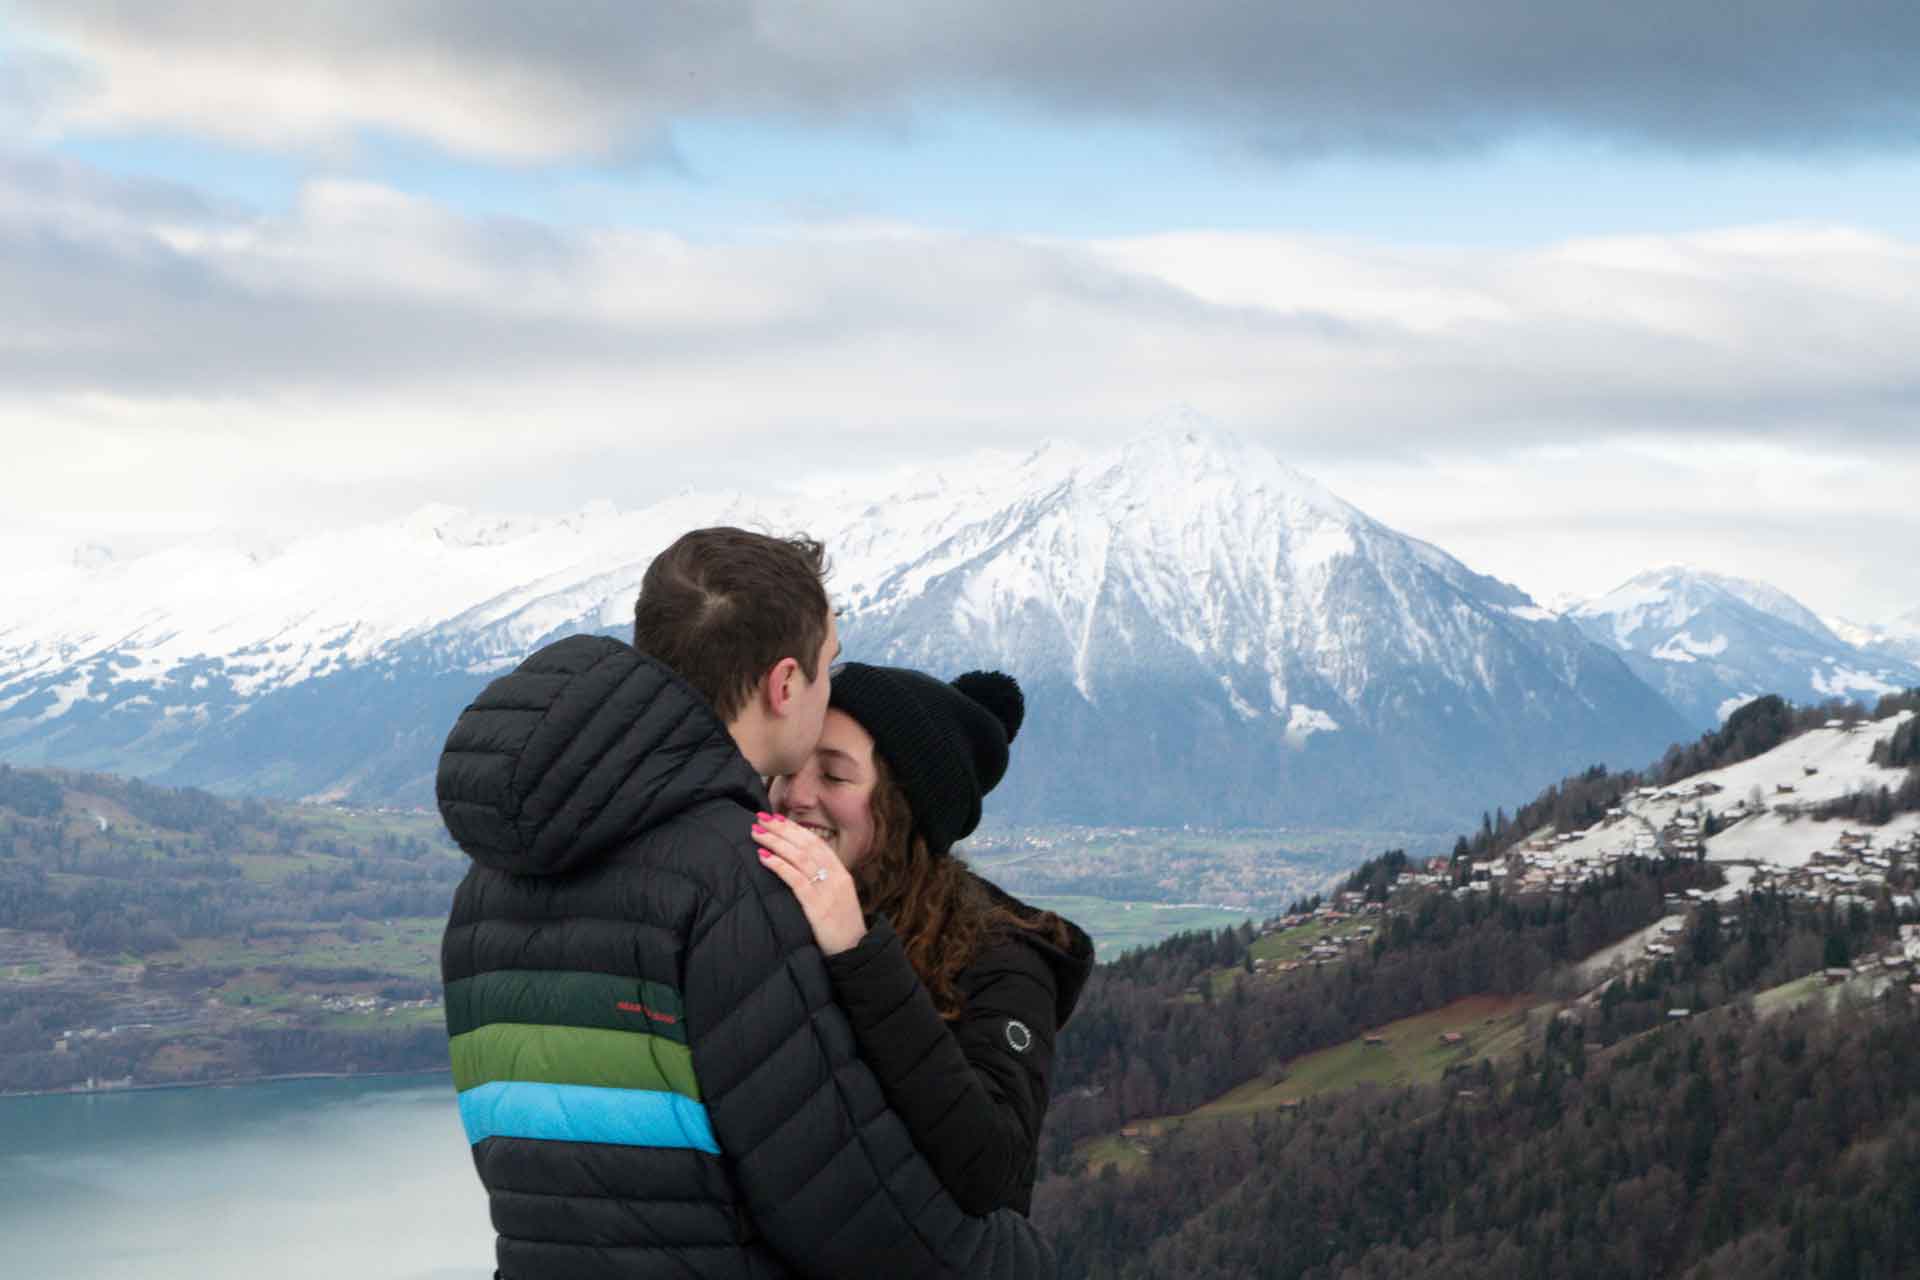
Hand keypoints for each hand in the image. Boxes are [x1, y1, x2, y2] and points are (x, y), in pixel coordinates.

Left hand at [753, 813, 867, 956]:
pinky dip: (778, 865)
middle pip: (806, 844)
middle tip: (760, 819)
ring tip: (757, 834)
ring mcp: (828, 890)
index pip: (816, 842)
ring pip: (799, 857)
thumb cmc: (841, 927)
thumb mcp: (837, 898)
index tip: (775, 819)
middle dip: (781, 829)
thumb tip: (798, 867)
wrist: (856, 951)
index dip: (794, 829)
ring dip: (776, 842)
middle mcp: (836, 876)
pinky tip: (763, 857)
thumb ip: (823, 881)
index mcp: (841, 872)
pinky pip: (796, 879)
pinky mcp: (818, 906)